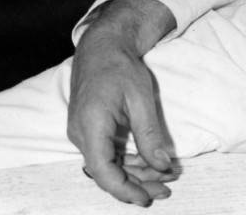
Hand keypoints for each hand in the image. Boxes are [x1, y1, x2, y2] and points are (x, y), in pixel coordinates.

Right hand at [68, 0, 176, 206]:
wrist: (102, 45)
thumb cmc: (120, 67)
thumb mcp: (141, 98)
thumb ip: (149, 135)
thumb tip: (162, 166)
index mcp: (90, 125)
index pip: (103, 172)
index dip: (125, 190)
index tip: (147, 199)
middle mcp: (79, 133)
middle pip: (106, 172)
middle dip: (136, 184)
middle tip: (165, 190)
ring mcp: (80, 132)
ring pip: (106, 165)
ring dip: (132, 173)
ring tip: (162, 178)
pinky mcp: (86, 129)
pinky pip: (104, 153)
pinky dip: (124, 160)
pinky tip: (146, 164)